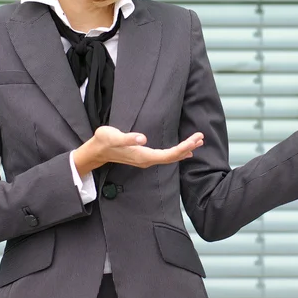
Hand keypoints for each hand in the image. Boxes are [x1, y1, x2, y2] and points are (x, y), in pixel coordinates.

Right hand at [73, 126, 203, 175]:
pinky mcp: (144, 157)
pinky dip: (177, 152)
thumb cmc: (104, 141)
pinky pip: (165, 157)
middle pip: (173, 157)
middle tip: (201, 137)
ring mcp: (146, 160)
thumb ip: (128, 138)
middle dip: (188, 147)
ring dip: (184, 149)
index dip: (183, 147)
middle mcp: (147, 160)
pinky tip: (184, 151)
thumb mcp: (113, 136)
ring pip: (170, 157)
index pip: (169, 154)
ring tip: (197, 142)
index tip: (195, 139)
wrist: (95, 151)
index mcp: (143, 156)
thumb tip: (143, 138)